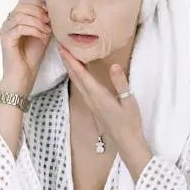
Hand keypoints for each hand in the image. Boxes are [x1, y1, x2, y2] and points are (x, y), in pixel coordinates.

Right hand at [0, 0, 50, 90]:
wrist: (24, 76)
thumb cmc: (31, 57)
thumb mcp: (42, 35)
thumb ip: (44, 22)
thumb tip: (52, 11)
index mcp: (15, 20)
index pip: (23, 2)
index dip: (38, 3)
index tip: (50, 11)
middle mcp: (8, 23)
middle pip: (21, 6)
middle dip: (38, 11)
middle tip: (49, 21)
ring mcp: (5, 31)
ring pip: (20, 16)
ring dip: (37, 21)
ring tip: (47, 30)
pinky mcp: (5, 39)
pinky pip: (20, 27)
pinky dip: (34, 30)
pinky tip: (42, 36)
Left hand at [57, 42, 152, 174]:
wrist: (126, 142)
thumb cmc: (130, 122)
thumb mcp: (129, 101)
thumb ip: (120, 83)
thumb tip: (113, 66)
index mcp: (98, 95)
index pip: (81, 74)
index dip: (71, 60)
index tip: (63, 48)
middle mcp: (91, 99)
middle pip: (75, 77)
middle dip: (67, 62)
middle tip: (60, 47)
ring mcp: (91, 104)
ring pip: (76, 83)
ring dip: (71, 69)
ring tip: (67, 57)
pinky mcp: (93, 107)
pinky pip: (81, 88)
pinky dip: (77, 77)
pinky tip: (78, 74)